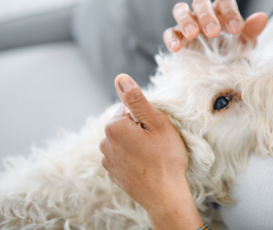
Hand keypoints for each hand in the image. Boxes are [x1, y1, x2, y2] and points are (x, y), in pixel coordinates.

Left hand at [100, 74, 203, 229]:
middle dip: (142, 129)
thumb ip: (136, 99)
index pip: (130, 109)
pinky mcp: (114, 174)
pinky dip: (135, 158)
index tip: (158, 129)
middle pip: (127, 124)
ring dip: (138, 143)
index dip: (148, 116)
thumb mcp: (156, 122)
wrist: (165, 195)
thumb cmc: (165, 157)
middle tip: (159, 142)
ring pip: (125, 141)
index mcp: (114, 127)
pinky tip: (148, 165)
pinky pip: (124, 157)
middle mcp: (104, 143)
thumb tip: (120, 78)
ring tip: (155, 155)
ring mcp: (108, 161)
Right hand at [163, 0, 267, 51]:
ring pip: (180, 10)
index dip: (230, 12)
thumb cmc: (232, 49)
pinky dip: (171, 38)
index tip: (236, 29)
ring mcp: (187, 22)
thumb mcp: (245, 42)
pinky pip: (170, 32)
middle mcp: (203, 12)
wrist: (217, 67)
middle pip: (201, 2)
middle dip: (207, 16)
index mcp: (222, 10)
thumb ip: (252, 29)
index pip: (224, 1)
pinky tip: (176, 48)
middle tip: (214, 32)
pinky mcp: (176, 35)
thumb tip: (263, 17)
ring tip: (192, 34)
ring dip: (186, 20)